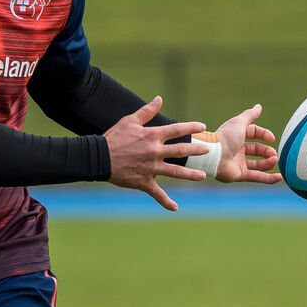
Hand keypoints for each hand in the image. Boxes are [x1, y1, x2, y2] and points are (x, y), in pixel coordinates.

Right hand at [104, 96, 208, 211]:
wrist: (98, 157)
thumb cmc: (114, 138)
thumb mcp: (130, 121)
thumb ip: (147, 111)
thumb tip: (159, 98)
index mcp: (152, 136)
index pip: (176, 130)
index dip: (191, 127)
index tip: (202, 127)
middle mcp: (154, 152)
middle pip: (181, 150)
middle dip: (196, 150)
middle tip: (208, 150)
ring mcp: (151, 168)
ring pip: (175, 172)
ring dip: (190, 175)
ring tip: (203, 176)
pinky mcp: (144, 182)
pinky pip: (157, 193)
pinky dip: (166, 201)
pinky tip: (175, 208)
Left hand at [212, 104, 283, 184]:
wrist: (214, 156)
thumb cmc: (226, 137)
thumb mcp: (239, 123)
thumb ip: (250, 115)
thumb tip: (259, 107)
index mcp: (237, 136)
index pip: (254, 133)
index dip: (264, 134)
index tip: (272, 138)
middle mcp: (238, 150)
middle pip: (257, 150)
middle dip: (268, 151)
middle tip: (274, 154)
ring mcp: (239, 163)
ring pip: (258, 164)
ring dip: (269, 163)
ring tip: (275, 161)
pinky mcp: (240, 175)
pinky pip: (257, 177)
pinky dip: (269, 179)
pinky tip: (280, 177)